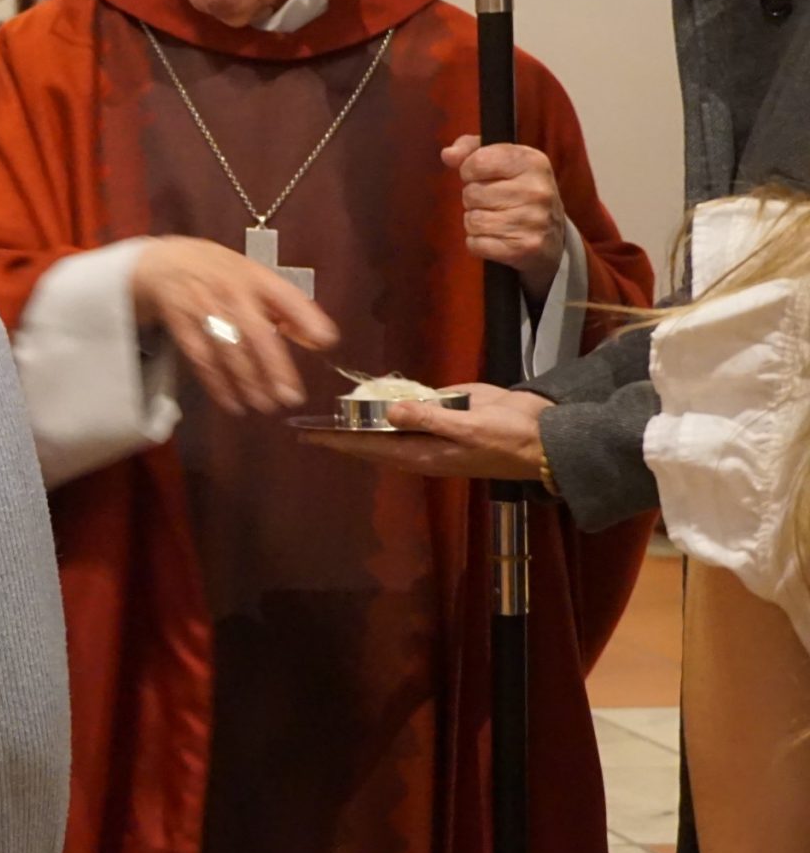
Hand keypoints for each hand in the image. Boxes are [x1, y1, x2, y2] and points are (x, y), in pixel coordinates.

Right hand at [129, 236, 339, 414]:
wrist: (163, 262)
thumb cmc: (218, 273)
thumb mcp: (253, 277)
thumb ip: (285, 307)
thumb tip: (320, 339)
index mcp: (255, 277)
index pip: (286, 296)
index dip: (306, 317)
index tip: (324, 341)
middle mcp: (231, 290)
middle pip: (256, 331)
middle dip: (274, 366)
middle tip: (290, 396)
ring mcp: (202, 306)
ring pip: (229, 349)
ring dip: (247, 380)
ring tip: (264, 404)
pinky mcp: (180, 321)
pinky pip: (200, 357)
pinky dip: (216, 382)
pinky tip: (231, 401)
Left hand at [302, 383, 552, 480]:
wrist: (546, 435)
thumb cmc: (509, 438)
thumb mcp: (470, 428)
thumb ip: (429, 418)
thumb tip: (389, 412)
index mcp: (423, 455)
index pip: (370, 448)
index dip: (338, 442)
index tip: (307, 436)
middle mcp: (422, 445)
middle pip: (372, 440)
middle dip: (341, 433)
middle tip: (307, 425)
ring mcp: (434, 430)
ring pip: (389, 426)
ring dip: (363, 419)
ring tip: (332, 411)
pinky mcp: (448, 414)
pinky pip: (412, 410)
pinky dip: (391, 404)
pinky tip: (373, 397)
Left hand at [444, 137, 564, 300]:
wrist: (552, 236)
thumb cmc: (520, 192)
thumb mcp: (504, 161)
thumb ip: (472, 149)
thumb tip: (449, 154)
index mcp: (533, 162)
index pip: (478, 161)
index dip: (470, 171)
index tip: (481, 176)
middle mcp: (537, 190)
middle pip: (471, 193)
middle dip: (474, 199)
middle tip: (494, 202)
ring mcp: (534, 220)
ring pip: (472, 220)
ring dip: (476, 222)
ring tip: (497, 220)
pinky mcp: (526, 248)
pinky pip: (477, 244)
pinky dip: (479, 243)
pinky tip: (498, 238)